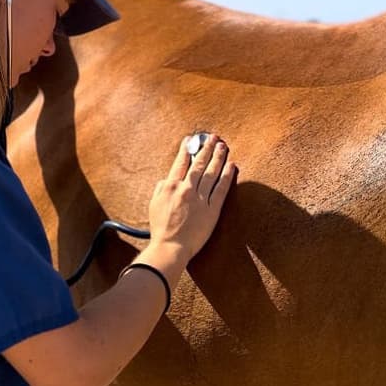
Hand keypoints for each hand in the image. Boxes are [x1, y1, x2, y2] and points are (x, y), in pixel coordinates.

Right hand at [148, 134, 236, 262]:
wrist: (170, 247)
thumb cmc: (161, 229)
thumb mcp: (154, 204)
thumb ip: (161, 188)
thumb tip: (168, 179)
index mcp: (170, 186)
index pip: (180, 163)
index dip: (187, 150)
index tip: (191, 140)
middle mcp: (186, 189)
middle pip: (199, 164)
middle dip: (206, 148)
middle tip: (213, 137)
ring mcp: (200, 199)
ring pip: (211, 173)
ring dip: (218, 157)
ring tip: (223, 146)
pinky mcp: (212, 210)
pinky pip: (221, 189)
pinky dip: (227, 176)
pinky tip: (231, 165)